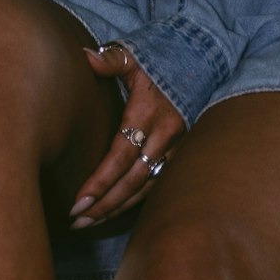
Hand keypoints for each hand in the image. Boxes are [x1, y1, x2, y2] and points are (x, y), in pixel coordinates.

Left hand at [71, 43, 185, 226]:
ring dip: (119, 208)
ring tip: (91, 223)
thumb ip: (110, 60)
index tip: (78, 202)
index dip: (100, 182)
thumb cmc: (161, 56)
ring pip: (146, 187)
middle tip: (77, 221)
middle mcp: (165, 134)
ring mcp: (177, 145)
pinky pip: (158, 182)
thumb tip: (83, 57)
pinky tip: (117, 211)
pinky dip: (137, 199)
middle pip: (132, 180)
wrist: (202, 57)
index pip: (120, 156)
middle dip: (105, 204)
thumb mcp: (135, 55)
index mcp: (148, 113)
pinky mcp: (183, 151)